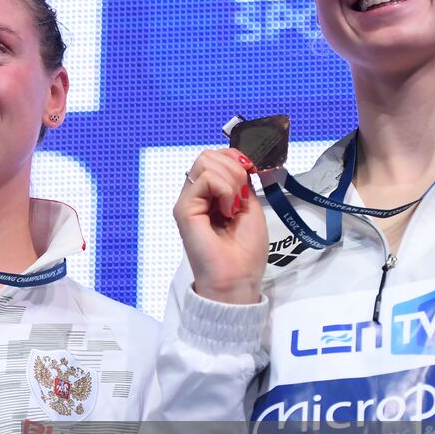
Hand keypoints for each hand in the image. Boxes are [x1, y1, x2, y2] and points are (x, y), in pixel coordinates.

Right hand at [175, 148, 266, 303]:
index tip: (251, 176)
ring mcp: (188, 201)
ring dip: (230, 180)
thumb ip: (241, 183)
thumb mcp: (250, 207)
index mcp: (210, 195)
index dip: (236, 159)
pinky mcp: (184, 209)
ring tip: (234, 207)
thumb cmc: (245, 251)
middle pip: (208, 155)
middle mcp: (196, 196)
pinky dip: (225, 190)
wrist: (238, 278)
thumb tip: (240, 160)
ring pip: (205, 161)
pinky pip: (206, 179)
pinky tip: (227, 211)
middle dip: (234, 168)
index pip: (216, 157)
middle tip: (241, 198)